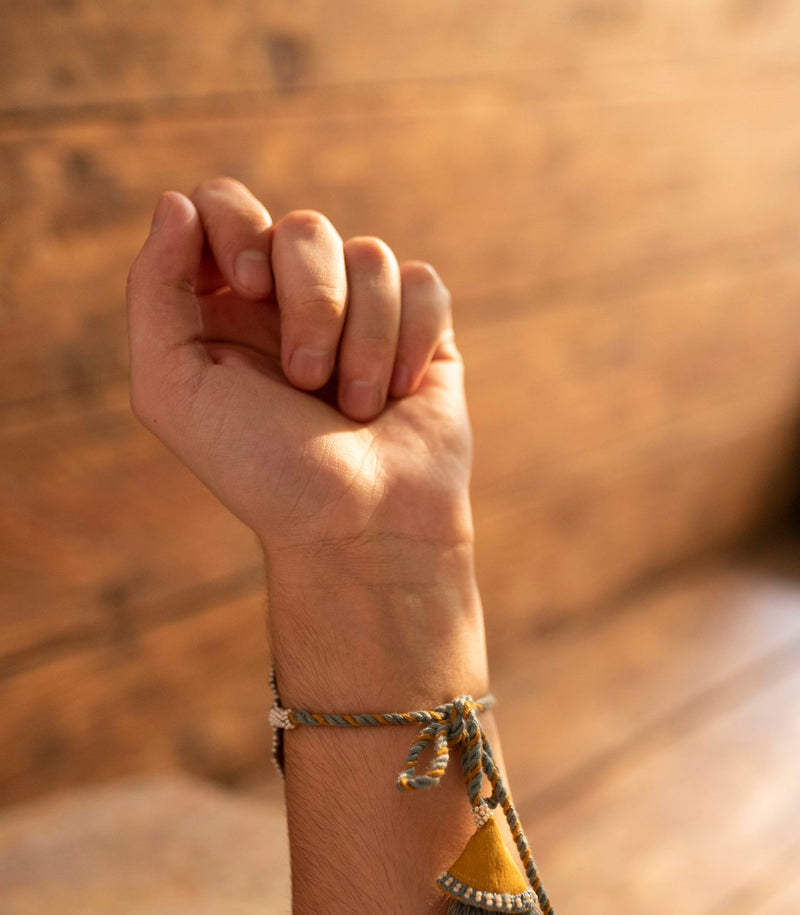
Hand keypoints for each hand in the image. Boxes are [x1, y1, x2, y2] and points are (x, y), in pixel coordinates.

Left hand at [126, 177, 474, 577]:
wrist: (361, 528)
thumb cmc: (265, 472)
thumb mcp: (173, 391)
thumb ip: (153, 292)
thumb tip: (176, 202)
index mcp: (225, 308)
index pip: (222, 205)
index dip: (237, 225)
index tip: (248, 285)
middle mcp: (290, 302)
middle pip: (304, 226)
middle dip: (310, 302)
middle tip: (305, 379)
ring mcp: (360, 314)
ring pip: (370, 256)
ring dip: (363, 342)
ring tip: (357, 409)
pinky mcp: (421, 331)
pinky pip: (423, 284)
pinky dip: (411, 341)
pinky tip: (399, 394)